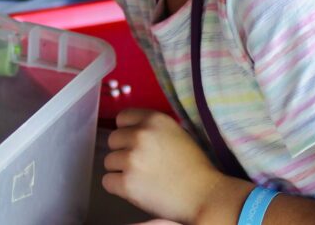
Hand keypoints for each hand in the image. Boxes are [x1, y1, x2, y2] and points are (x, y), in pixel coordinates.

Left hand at [102, 109, 223, 222]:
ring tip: (143, 179)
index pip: (122, 118)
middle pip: (113, 140)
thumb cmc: (195, 168)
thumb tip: (130, 131)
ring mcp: (132, 159)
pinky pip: (107, 182)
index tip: (135, 143)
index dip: (127, 132)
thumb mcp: (177, 134)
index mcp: (154, 120)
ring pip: (108, 161)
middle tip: (142, 165)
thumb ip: (153, 129)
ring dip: (121, 171)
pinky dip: (118, 188)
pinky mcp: (127, 183)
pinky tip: (136, 190)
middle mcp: (140, 135)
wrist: (207, 197)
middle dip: (123, 152)